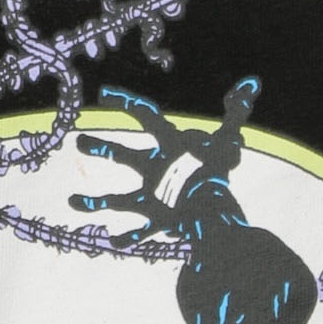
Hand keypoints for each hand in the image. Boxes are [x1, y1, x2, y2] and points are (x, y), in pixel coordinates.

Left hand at [71, 76, 255, 235]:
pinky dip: (126, 237)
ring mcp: (153, 197)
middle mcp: (155, 170)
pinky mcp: (157, 222)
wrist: (214, 209)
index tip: (104, 94)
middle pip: (124, 155)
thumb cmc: (221, 171)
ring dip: (95, 201)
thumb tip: (251, 83)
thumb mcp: (229, 138)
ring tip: (71, 201)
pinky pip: (139, 233)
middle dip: (102, 147)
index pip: (146, 118)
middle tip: (79, 141)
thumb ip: (237, 113)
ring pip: (119, 200)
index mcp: (170, 147)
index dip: (126, 103)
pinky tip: (111, 240)